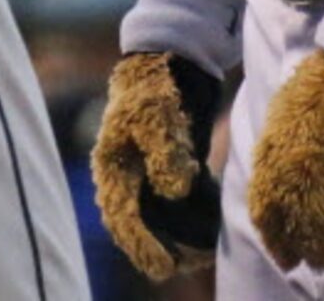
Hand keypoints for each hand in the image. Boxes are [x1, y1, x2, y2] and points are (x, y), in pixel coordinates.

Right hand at [92, 52, 222, 279]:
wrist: (170, 56)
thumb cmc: (156, 83)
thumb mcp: (158, 114)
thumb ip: (165, 152)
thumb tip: (175, 190)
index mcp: (114, 165)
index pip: (124, 216)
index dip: (143, 245)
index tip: (164, 267)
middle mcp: (127, 174)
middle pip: (138, 224)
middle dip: (159, 248)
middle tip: (184, 267)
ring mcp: (147, 171)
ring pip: (158, 217)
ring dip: (177, 237)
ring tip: (201, 256)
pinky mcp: (169, 165)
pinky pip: (176, 202)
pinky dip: (190, 217)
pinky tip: (209, 230)